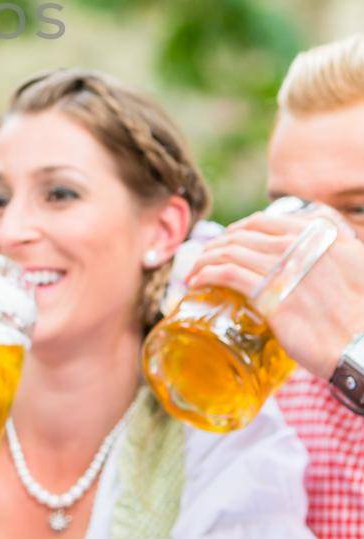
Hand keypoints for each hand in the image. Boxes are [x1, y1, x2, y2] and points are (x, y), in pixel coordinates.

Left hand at [185, 211, 363, 379]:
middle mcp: (297, 248)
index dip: (237, 229)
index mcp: (317, 237)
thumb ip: (330, 254)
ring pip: (228, 252)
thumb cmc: (362, 316)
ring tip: (192, 272)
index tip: (226, 240)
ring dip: (203, 259)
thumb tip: (310, 261)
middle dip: (215, 246)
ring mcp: (282, 271)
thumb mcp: (356, 267)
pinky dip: (205, 274)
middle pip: (240, 237)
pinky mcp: (270, 297)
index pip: (263, 222)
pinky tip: (196, 282)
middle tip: (203, 260)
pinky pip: (226, 274)